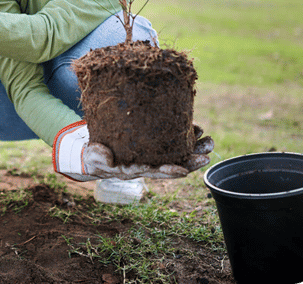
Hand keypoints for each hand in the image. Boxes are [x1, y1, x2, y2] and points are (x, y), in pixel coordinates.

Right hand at [53, 122, 213, 180]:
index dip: (169, 172)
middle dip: (191, 162)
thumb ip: (99, 157)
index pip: (155, 173)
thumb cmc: (95, 158)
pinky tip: (195, 129)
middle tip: (206, 155)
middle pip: (173, 166)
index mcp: (135, 170)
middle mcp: (148, 165)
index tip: (183, 169)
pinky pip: (173, 144)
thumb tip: (108, 157)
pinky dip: (185, 137)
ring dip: (194, 150)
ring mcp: (153, 156)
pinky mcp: (154, 146)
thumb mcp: (93, 157)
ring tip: (208, 141)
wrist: (96, 155)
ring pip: (178, 156)